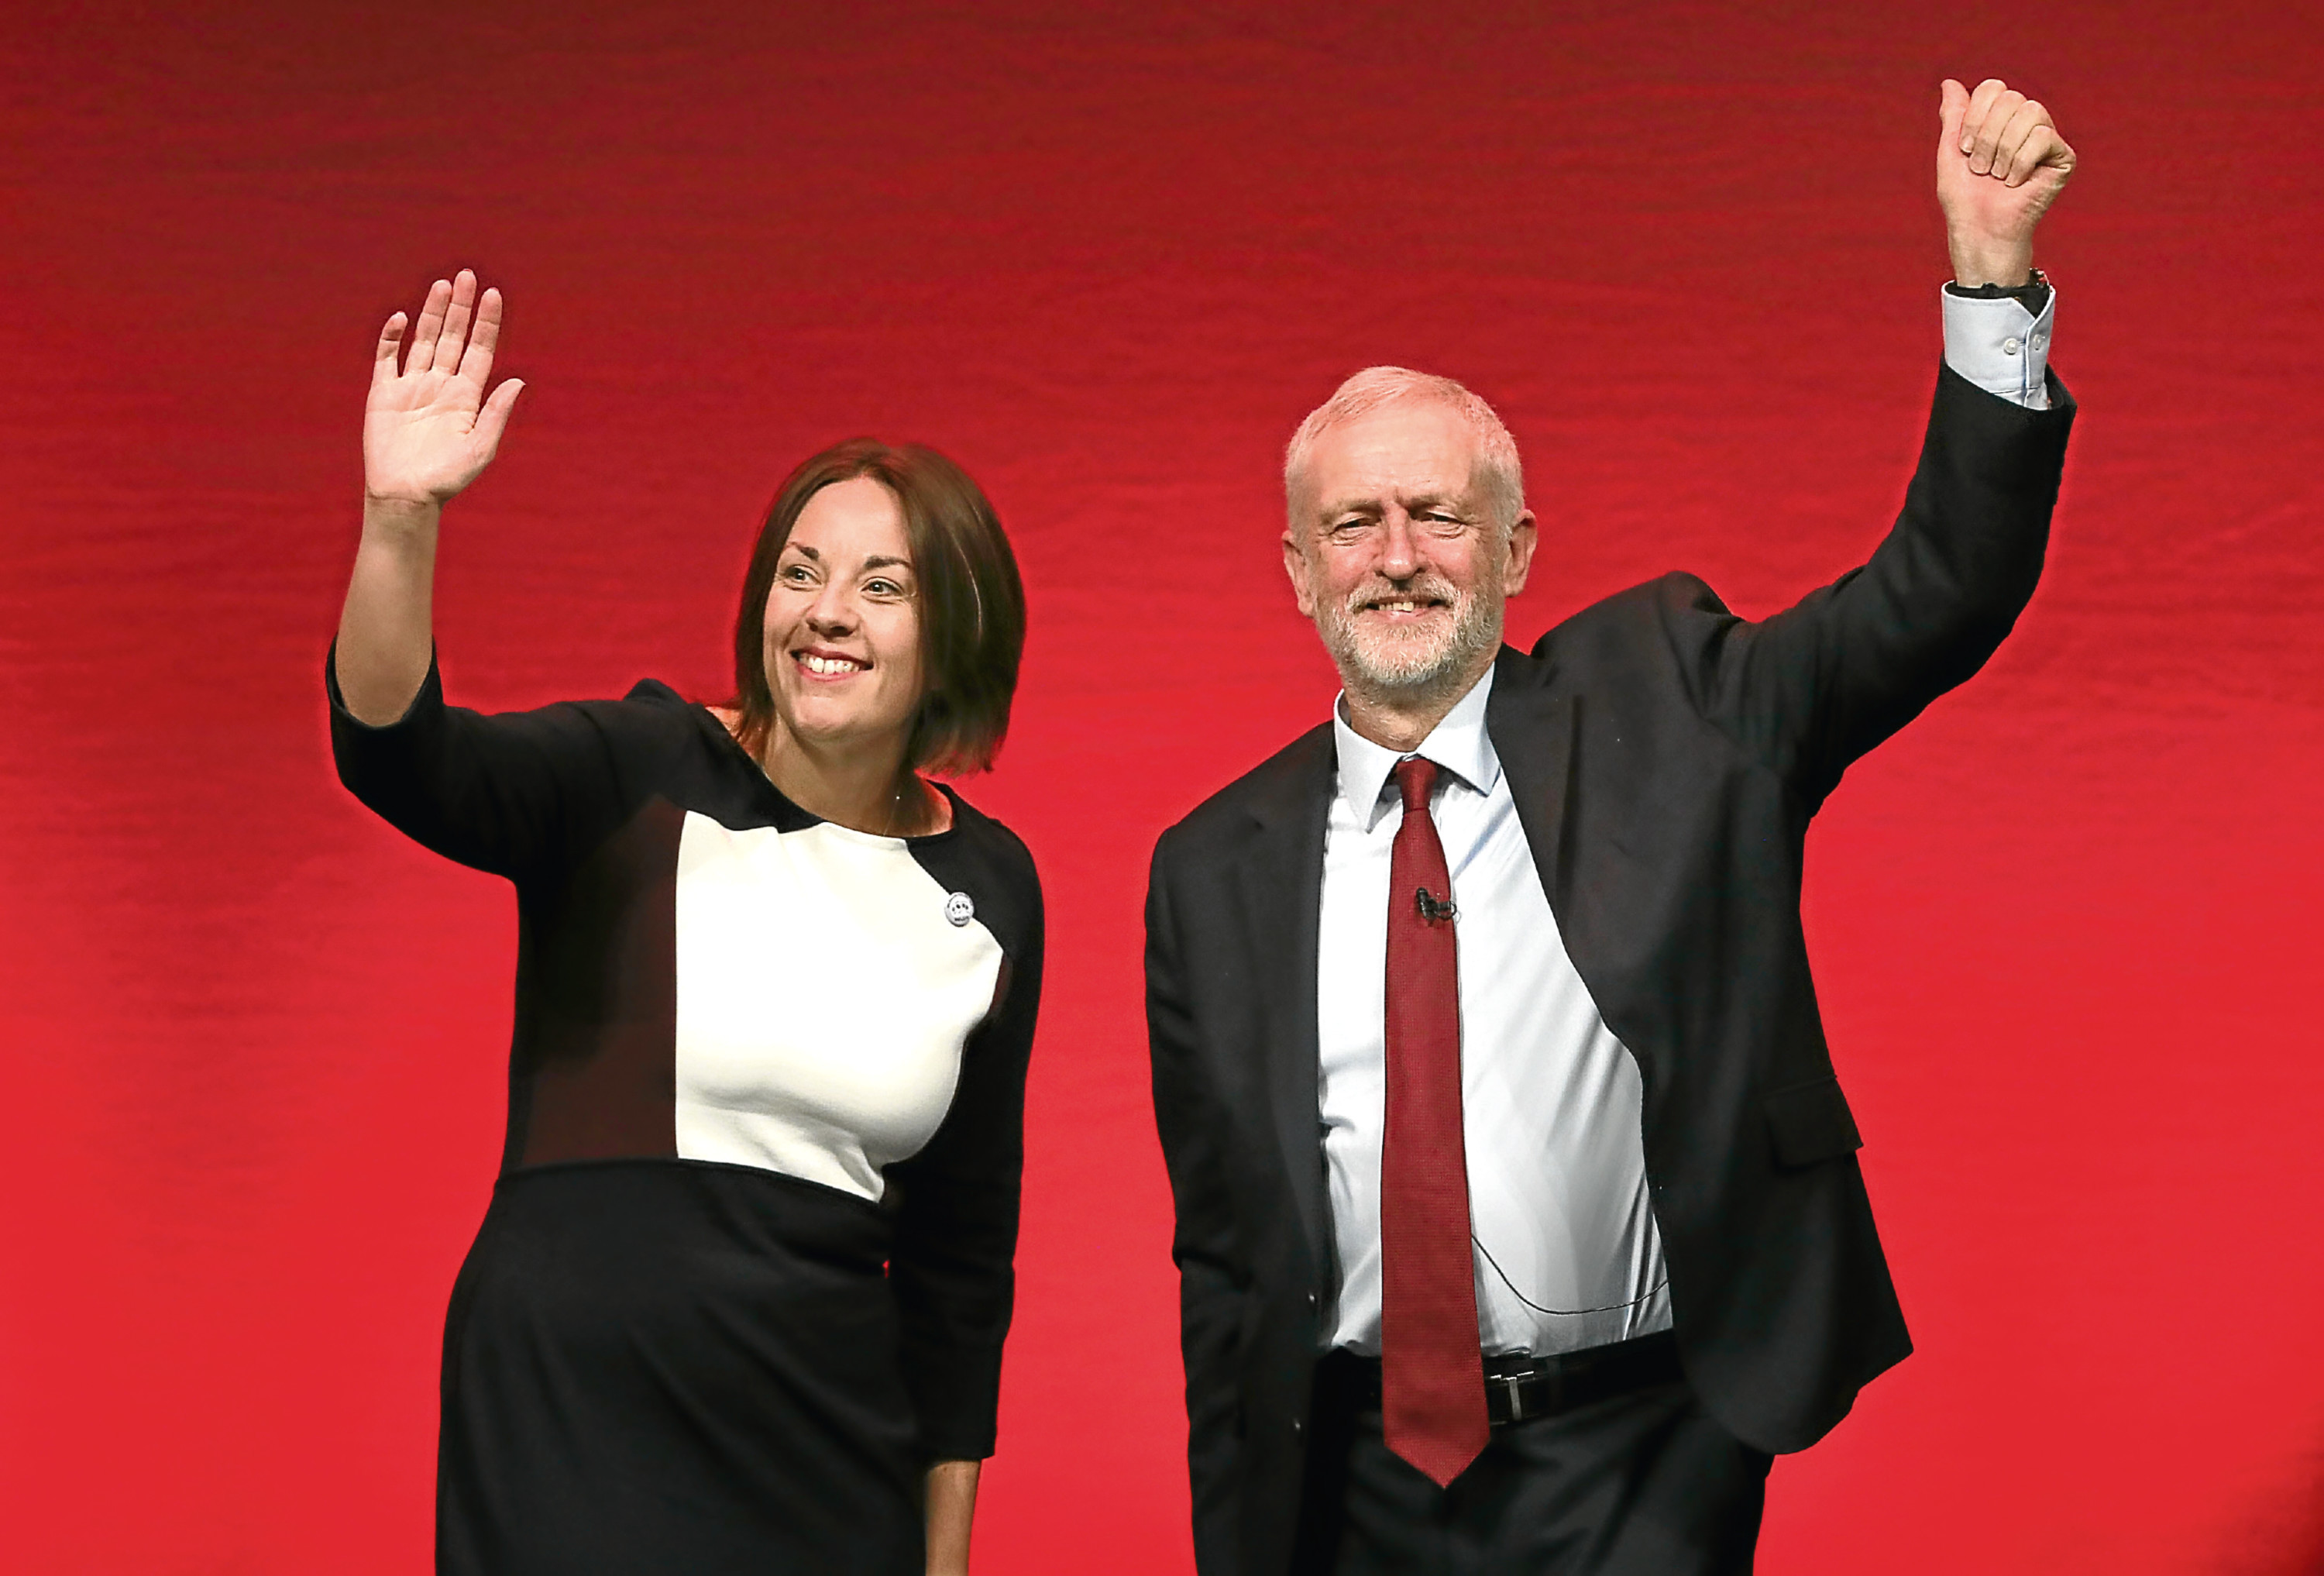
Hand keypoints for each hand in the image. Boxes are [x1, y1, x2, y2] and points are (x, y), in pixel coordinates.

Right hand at [364, 269, 522, 507]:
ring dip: (432, 313)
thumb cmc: (447, 479)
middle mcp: (441, 386)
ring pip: (423, 340)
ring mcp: (412, 387)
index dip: (487, 323)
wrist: (407, 495)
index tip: (494, 294)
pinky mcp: (384, 394)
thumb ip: (496, 413)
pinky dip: (392, 338)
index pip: (480, 350)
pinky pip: (387, 358)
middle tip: (467, 276)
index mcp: (466, 397)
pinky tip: (401, 318)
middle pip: (453, 337)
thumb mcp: (480, 448)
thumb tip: (518, 381)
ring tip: (443, 286)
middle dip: (461, 308)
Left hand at [1937, 78, 2075, 286]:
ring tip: (1997, 177)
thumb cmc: (1964, 197)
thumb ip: (1954, 116)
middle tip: (1981, 168)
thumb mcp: (1950, 151)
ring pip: (2031, 112)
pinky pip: (2043, 137)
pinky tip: (2016, 182)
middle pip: (2011, 98)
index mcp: (1999, 118)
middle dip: (1987, 137)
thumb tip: (1949, 82)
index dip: (1974, 117)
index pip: (1992, 88)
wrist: (1980, 229)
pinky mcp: (2063, 157)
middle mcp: (2025, 123)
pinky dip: (2021, 162)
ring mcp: (2046, 138)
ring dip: (2004, 150)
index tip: (1964, 149)